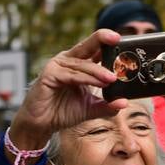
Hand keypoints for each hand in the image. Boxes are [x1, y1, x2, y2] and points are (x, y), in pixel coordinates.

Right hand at [6, 29, 128, 148]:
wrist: (41, 124)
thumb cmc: (61, 111)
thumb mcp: (89, 107)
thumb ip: (106, 105)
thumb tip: (124, 103)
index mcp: (78, 64)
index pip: (95, 49)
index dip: (108, 42)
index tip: (122, 40)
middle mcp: (67, 61)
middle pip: (87, 45)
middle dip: (102, 40)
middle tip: (117, 39)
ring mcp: (57, 66)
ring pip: (82, 65)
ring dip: (98, 71)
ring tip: (112, 78)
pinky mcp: (49, 75)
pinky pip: (71, 75)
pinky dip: (86, 79)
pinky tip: (99, 82)